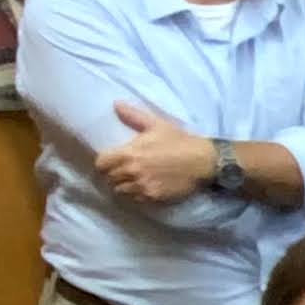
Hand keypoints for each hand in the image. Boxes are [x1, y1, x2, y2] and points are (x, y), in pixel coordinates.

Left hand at [92, 100, 220, 201]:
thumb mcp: (156, 124)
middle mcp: (132, 172)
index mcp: (129, 153)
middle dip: (112, 174)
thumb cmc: (179, 140)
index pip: (101, 164)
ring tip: (130, 181)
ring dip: (122, 186)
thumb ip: (133, 116)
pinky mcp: (153, 197)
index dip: (103, 163)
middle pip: (109, 178)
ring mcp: (142, 186)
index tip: (109, 161)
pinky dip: (135, 195)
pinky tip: (142, 187)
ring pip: (120, 191)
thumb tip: (115, 104)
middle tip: (120, 171)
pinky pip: (135, 199)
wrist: (203, 161)